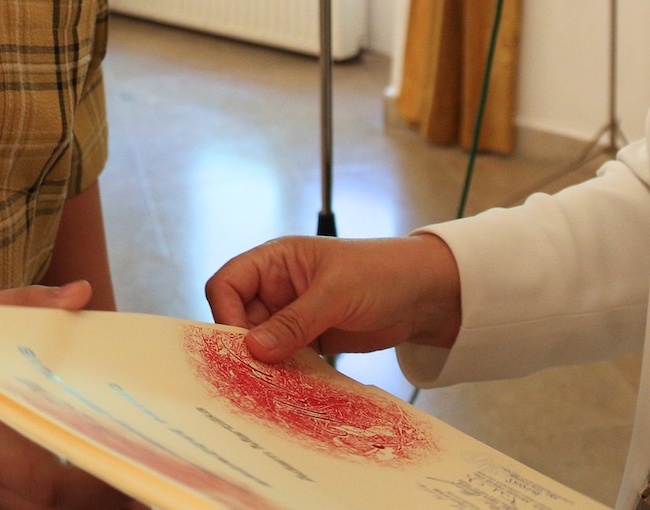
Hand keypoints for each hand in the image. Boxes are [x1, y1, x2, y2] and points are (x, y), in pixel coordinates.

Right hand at [0, 282, 129, 509]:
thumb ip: (32, 306)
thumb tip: (83, 295)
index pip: (52, 484)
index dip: (97, 485)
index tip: (135, 468)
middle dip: (101, 502)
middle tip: (145, 480)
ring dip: (79, 504)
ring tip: (123, 481)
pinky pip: (19, 506)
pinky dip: (53, 500)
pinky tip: (80, 475)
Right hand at [205, 234, 462, 363]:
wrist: (424, 294)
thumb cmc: (381, 272)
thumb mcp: (336, 293)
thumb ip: (294, 321)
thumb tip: (254, 348)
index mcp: (275, 261)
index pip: (228, 283)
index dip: (225, 312)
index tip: (238, 344)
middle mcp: (277, 288)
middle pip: (238, 319)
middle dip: (242, 346)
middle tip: (250, 376)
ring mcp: (292, 316)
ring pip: (260, 343)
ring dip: (264, 365)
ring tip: (270, 387)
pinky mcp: (309, 340)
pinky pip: (284, 359)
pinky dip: (283, 374)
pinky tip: (290, 390)